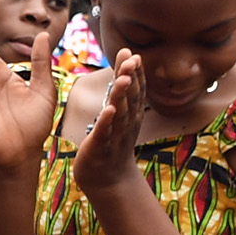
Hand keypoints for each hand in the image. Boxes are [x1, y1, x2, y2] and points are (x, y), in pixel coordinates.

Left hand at [71, 54, 146, 194]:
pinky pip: (104, 133)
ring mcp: (115, 136)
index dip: (135, 73)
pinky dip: (107, 122)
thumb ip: (121, 93)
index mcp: (130, 115)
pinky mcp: (101, 148)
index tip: (133, 54)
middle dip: (131, 78)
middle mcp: (126, 123)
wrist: (108, 180)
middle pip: (131, 98)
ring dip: (122, 95)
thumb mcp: (119, 116)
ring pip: (120, 113)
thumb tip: (125, 67)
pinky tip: (108, 110)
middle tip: (132, 58)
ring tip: (123, 77)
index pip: (135, 90)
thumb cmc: (111, 144)